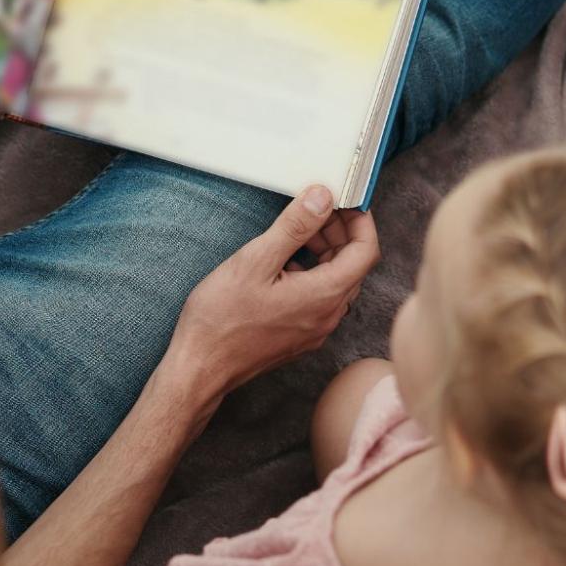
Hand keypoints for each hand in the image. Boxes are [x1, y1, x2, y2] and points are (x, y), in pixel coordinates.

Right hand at [167, 186, 378, 397]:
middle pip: (352, 265)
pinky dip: (312, 273)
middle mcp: (327, 316)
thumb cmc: (221, 319)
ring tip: (297, 232)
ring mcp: (315, 329)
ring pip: (336, 282)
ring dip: (325, 252)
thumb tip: (322, 198)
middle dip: (339, 232)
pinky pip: (320, 298)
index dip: (360, 221)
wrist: (200, 367)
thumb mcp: (255, 261)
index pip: (365, 251)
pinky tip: (284, 263)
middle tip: (314, 209)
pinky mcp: (300, 336)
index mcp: (323, 296)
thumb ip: (294, 227)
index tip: (344, 200)